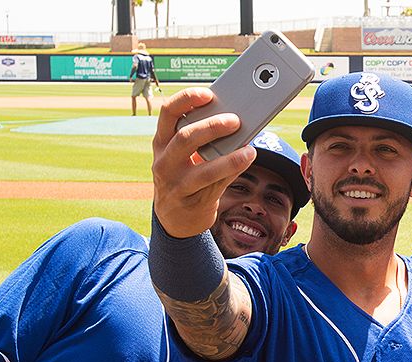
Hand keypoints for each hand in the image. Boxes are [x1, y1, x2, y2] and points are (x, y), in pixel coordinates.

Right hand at [152, 88, 256, 238]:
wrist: (175, 218)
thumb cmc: (185, 175)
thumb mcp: (183, 155)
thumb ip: (200, 137)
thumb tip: (233, 117)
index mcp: (161, 141)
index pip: (168, 113)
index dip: (187, 100)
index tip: (208, 94)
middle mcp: (164, 162)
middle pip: (185, 138)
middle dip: (212, 127)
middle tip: (235, 121)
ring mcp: (176, 185)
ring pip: (203, 170)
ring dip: (230, 159)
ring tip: (249, 150)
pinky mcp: (192, 202)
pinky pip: (216, 186)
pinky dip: (233, 172)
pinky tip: (246, 160)